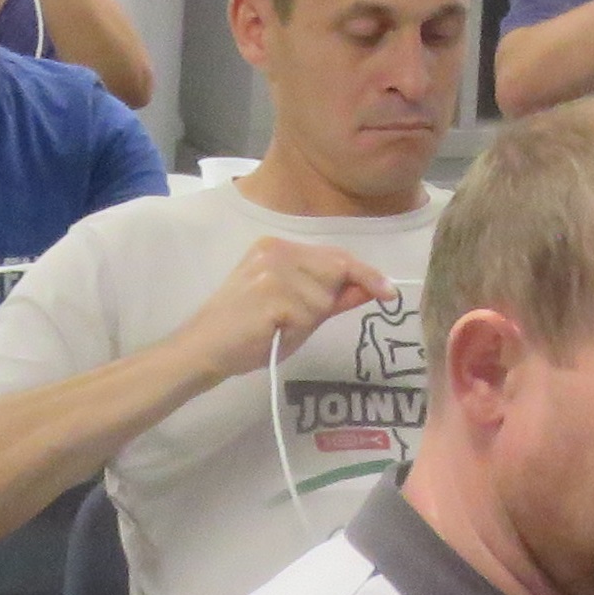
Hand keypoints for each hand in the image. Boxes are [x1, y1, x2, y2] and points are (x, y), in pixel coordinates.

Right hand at [177, 237, 399, 378]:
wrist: (205, 347)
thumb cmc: (250, 330)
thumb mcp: (296, 308)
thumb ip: (332, 296)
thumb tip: (372, 288)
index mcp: (278, 247)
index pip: (335, 256)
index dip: (365, 274)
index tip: (388, 292)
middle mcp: (277, 250)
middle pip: (336, 272)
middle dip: (327, 302)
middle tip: (292, 320)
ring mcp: (273, 270)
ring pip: (324, 298)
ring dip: (308, 320)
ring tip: (275, 325)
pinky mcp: (271, 293)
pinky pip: (308, 316)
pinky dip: (296, 330)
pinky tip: (270, 330)